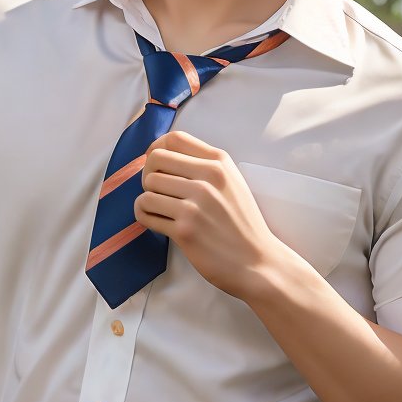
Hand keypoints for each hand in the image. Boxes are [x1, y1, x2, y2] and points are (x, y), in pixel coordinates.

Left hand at [135, 129, 281, 299]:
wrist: (257, 262)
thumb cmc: (242, 224)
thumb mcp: (232, 183)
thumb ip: (204, 166)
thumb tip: (160, 156)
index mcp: (219, 163)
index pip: (174, 139)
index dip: (156, 149)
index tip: (155, 164)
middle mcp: (207, 179)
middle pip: (155, 160)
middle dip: (148, 174)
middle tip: (158, 192)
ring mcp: (195, 204)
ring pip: (147, 188)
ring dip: (147, 199)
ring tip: (161, 211)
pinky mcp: (184, 230)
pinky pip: (145, 212)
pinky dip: (145, 216)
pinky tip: (158, 222)